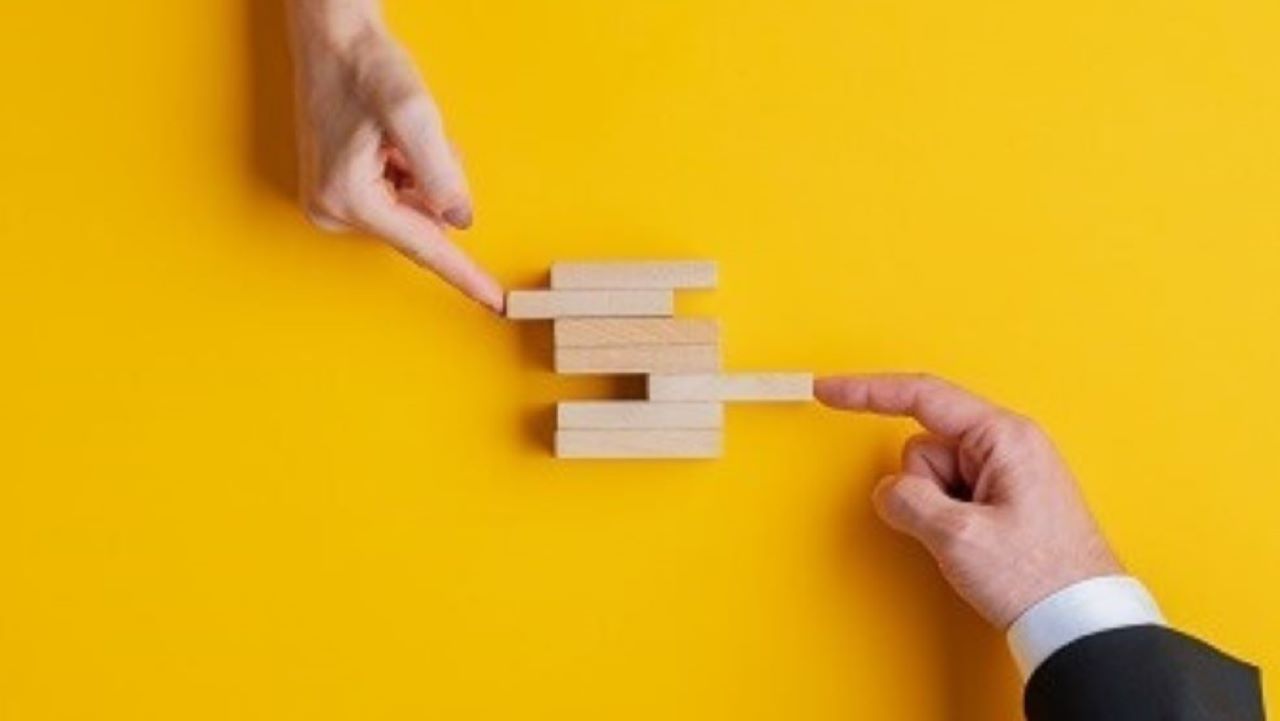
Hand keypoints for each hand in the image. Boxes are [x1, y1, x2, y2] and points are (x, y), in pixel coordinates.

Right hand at [287, 0, 502, 311]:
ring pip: (411, 212)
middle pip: (419, 225)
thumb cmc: (367, 68)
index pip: (424, 246)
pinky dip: (406, 174)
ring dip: (418, 176)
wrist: (333, 39)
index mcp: (349, 199)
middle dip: (432, 187)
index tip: (495, 303)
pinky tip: (386, 143)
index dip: (465, 275)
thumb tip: (461, 222)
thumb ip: (440, 172)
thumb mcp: (414, 114)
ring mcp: (331, 206)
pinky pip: (396, 201)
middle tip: (409, 140)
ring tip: (391, 136)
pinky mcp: (337, 196)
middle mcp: (332, 212)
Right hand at [815, 374, 1122, 627]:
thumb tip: (890, 492)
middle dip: (922, 487)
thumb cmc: (1039, 577)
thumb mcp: (959, 537)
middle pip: (925, 446)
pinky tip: (982, 547)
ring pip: (934, 477)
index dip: (867, 392)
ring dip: (939, 511)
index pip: (923, 396)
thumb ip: (908, 501)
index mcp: (1004, 436)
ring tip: (978, 544)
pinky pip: (952, 497)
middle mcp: (1009, 444)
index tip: (829, 390)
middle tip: (956, 528)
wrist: (1082, 623)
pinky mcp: (1005, 498)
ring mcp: (1008, 472)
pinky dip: (951, 520)